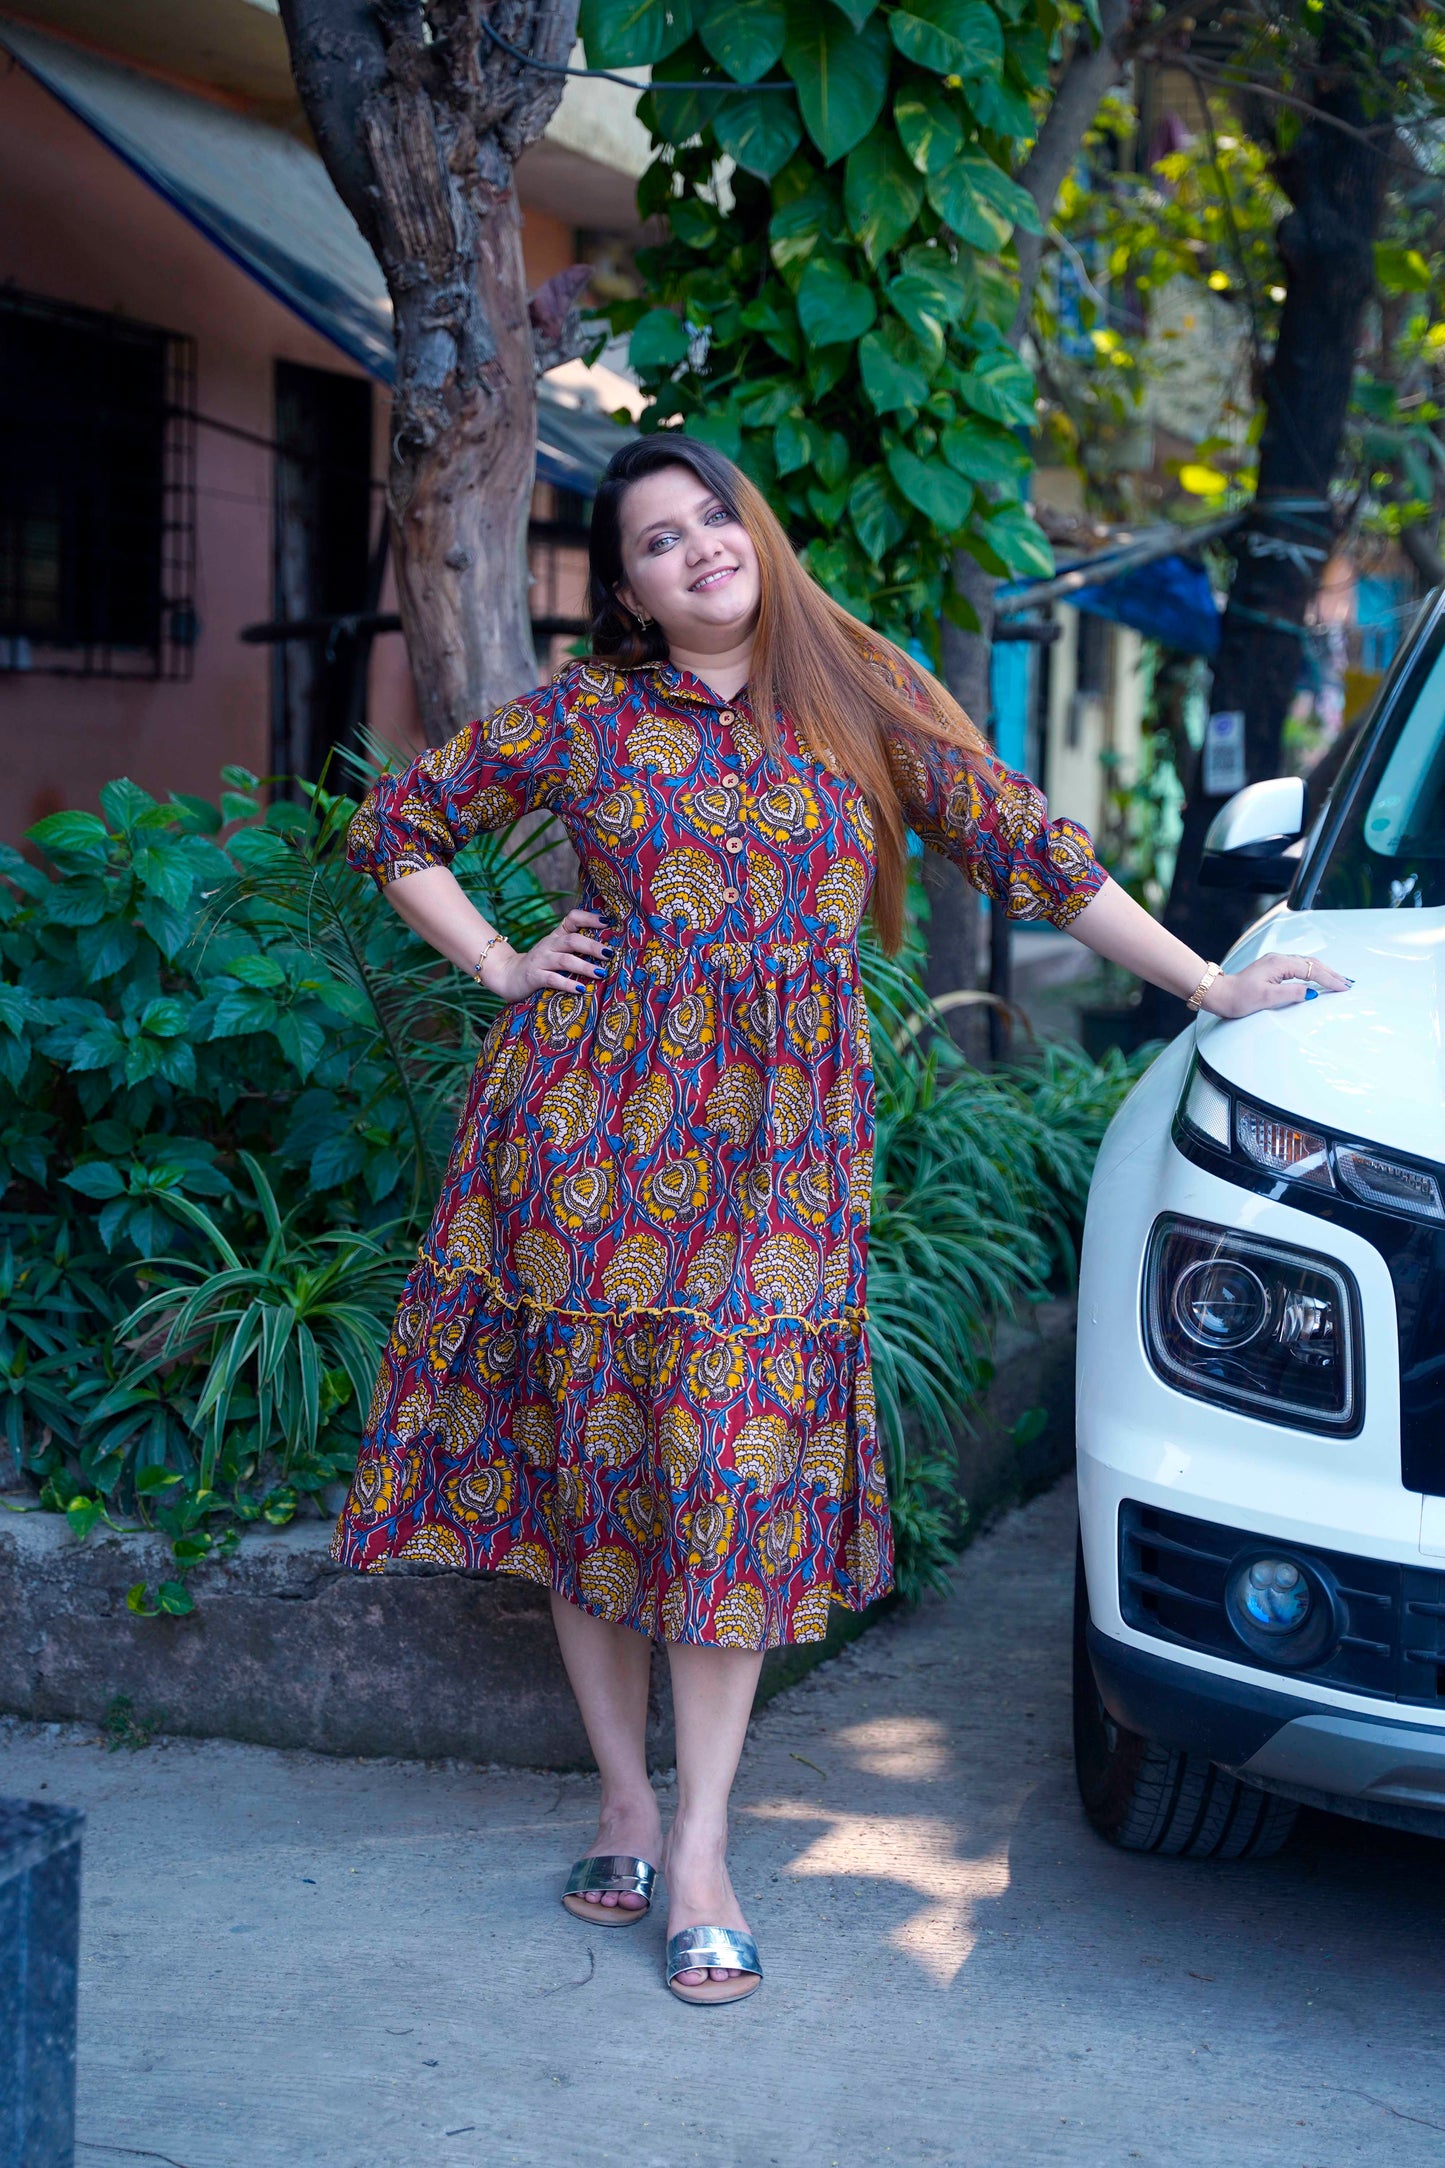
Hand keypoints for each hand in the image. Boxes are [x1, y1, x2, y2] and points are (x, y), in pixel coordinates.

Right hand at [483, 909, 610, 1000]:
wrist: (508, 975)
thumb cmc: (541, 964)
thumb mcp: (555, 950)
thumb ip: (575, 947)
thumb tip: (607, 949)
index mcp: (556, 936)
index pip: (572, 919)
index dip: (589, 918)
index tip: (607, 922)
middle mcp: (548, 945)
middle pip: (572, 940)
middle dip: (592, 947)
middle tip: (610, 954)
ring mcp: (540, 960)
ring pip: (564, 960)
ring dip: (584, 967)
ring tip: (601, 973)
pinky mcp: (534, 977)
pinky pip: (552, 979)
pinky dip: (567, 984)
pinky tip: (580, 989)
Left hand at [1203, 953, 1351, 1019]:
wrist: (1220, 994)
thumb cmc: (1239, 997)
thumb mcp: (1267, 998)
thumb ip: (1292, 993)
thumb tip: (1312, 992)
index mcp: (1279, 964)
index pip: (1312, 971)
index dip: (1330, 980)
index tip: (1344, 988)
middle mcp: (1279, 959)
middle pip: (1312, 964)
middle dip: (1332, 973)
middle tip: (1349, 983)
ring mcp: (1276, 962)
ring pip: (1307, 964)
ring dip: (1324, 971)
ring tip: (1339, 980)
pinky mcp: (1273, 968)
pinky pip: (1299, 967)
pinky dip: (1313, 971)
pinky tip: (1319, 976)